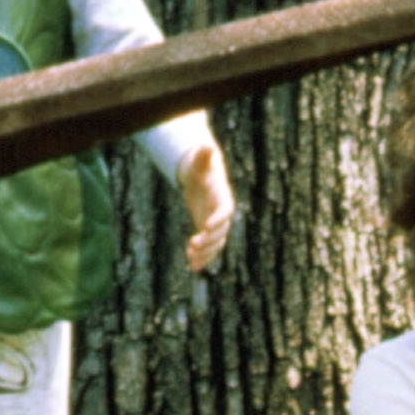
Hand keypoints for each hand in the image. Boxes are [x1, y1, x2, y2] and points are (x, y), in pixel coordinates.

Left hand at [179, 143, 234, 271]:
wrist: (202, 177)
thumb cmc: (201, 167)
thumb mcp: (200, 161)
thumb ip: (203, 157)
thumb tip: (205, 146)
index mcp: (222, 197)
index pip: (224, 211)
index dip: (218, 219)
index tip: (206, 227)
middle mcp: (222, 214)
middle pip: (220, 231)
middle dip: (208, 240)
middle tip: (193, 244)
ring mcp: (215, 225)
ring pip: (215, 244)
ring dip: (205, 253)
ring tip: (190, 258)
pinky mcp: (208, 232)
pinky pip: (209, 249)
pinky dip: (202, 259)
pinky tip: (192, 267)